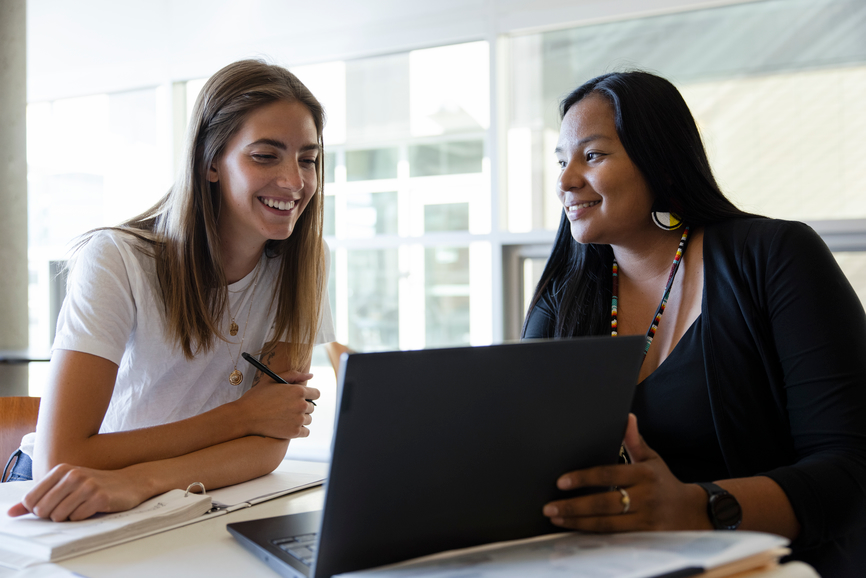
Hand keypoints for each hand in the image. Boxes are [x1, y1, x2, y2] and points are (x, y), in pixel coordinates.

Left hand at [6, 464, 147, 521]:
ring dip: (68, 517)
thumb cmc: (95, 485)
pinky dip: (82, 518)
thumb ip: (38, 498)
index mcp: (62, 470)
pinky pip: (77, 518)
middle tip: (68, 508)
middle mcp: (74, 475)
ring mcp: (87, 486)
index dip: (38, 509)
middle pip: (43, 510)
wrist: (130, 482)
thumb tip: (11, 513)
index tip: (52, 505)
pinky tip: (92, 508)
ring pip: (59, 516)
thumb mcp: (66, 486)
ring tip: (80, 507)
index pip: (31, 500)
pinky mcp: (100, 497)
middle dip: (52, 515)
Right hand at [235, 370, 320, 439]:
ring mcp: (299, 419)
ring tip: (285, 418)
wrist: (244, 416)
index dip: (309, 396)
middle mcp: (302, 405)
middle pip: (311, 407)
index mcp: (298, 390)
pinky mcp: (294, 432)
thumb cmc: (257, 397)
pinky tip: (288, 427)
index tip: (300, 399)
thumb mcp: (273, 380)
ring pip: (308, 419)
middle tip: (286, 409)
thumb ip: (294, 375)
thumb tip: (311, 375)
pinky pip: (306, 432)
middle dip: (302, 407)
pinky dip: (299, 430)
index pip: (316, 394)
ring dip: (300, 419)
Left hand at [542, 414, 709, 531]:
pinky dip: (593, 535)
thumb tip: (627, 417)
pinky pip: (614, 537)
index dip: (583, 478)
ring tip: (556, 518)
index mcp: (644, 474)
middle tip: (549, 506)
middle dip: (574, 506)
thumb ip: (635, 441)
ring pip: (607, 523)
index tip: (561, 482)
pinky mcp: (645, 538)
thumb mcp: (652, 459)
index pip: (608, 475)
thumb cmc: (663, 482)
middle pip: (604, 503)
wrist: (691, 513)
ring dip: (578, 522)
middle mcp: (645, 497)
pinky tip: (575, 530)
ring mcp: (646, 520)